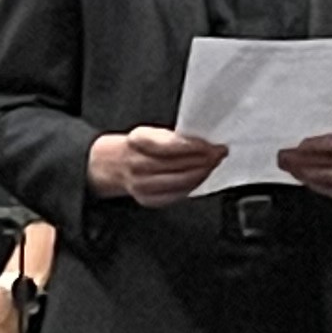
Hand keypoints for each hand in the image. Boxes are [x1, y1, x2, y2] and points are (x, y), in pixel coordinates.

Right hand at [88, 127, 225, 206]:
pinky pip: (176, 195)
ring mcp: (141, 185)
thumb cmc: (136, 146)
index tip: (212, 144)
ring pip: (180, 181)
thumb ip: (171, 137)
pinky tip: (201, 177)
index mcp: (137, 141)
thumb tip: (202, 141)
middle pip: (178, 165)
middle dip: (204, 159)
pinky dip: (192, 185)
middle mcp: (137, 164)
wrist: (111, 165)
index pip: (170, 145)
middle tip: (220, 153)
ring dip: (202, 173)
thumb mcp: (149, 133)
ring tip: (214, 164)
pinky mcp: (147, 199)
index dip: (194, 146)